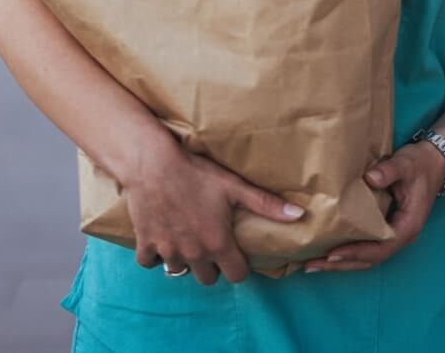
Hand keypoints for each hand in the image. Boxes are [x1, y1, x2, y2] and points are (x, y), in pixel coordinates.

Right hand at [123, 138, 303, 285]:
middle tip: (211, 245)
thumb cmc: (196, 173)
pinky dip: (154, 255)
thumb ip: (266, 204)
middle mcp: (193, 254)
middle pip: (207, 279)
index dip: (239, 267)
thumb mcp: (234, 187)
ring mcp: (168, 251)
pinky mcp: (145, 243)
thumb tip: (299, 215)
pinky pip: (149, 262)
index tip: (236, 254)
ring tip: (187, 240)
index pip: (236, 276)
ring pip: (178, 271)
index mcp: (218, 244)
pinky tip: (162, 238)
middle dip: (211, 266)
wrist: (152, 164)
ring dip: (184, 260)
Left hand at [301, 142, 444, 272]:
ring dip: (341, 262)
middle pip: (370, 260)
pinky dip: (348, 251)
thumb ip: (389, 171)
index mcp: (408, 226)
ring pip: (367, 257)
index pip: (380, 248)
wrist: (433, 161)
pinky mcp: (386, 228)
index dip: (356, 253)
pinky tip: (327, 249)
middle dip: (341, 264)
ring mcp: (394, 234)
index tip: (332, 253)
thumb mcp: (406, 164)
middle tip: (311, 265)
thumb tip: (369, 178)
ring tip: (313, 263)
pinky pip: (366, 245)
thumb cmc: (419, 164)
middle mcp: (401, 236)